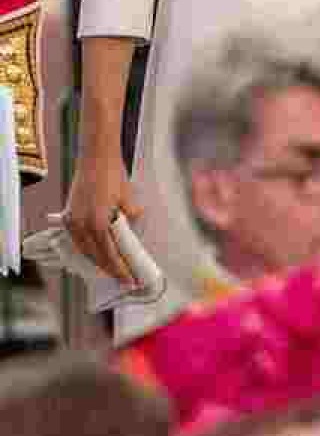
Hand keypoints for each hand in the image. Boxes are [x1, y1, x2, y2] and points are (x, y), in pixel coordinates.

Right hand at [62, 145, 142, 281]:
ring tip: (110, 267)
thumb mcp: (128, 198)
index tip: (128, 279)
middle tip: (122, 277)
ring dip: (96, 259)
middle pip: (94, 256)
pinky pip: (77, 238)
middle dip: (108, 268)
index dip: (118, 269)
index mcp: (98, 223)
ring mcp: (72, 220)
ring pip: (83, 249)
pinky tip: (96, 250)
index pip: (109, 255)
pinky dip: (87, 247)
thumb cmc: (114, 175)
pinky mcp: (69, 214)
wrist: (96, 156)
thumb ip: (131, 217)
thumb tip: (134, 228)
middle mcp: (82, 225)